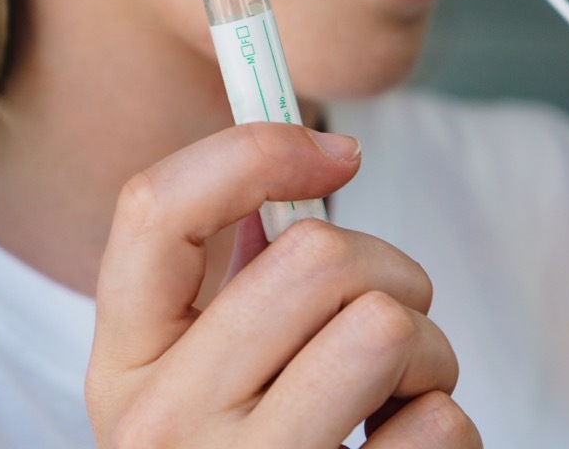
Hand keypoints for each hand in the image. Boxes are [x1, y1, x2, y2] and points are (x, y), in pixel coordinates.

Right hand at [85, 123, 478, 447]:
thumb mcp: (208, 362)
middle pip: (316, 258)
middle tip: (383, 315)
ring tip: (391, 390)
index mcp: (124, 362)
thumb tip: (315, 151)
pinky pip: (440, 423)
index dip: (257, 149)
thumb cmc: (254, 443)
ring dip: (425, 350)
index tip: (337, 151)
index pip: (155, 207)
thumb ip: (236, 267)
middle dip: (387, 270)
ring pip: (388, 328)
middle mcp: (164, 424)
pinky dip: (444, 421)